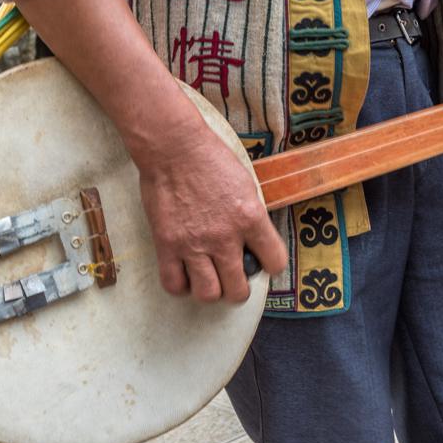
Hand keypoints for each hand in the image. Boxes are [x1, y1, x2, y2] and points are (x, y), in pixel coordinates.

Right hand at [135, 119, 286, 304]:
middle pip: (238, 290)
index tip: (263, 262)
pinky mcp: (166, 245)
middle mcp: (224, 237)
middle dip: (238, 288)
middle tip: (233, 278)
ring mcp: (193, 244)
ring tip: (209, 278)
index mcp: (251, 218)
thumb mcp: (246, 185)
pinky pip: (173, 284)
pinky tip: (185, 274)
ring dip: (211, 291)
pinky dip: (181, 285)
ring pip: (207, 294)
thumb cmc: (211, 159)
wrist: (174, 148)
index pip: (275, 262)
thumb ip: (252, 216)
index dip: (271, 265)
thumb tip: (254, 242)